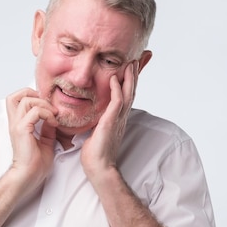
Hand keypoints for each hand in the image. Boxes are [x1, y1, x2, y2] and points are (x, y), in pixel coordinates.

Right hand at [6, 88, 57, 190]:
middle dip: (34, 94)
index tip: (49, 108)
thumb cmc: (35, 164)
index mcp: (19, 124)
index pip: (18, 100)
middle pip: (16, 95)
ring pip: (25, 99)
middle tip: (48, 106)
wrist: (29, 176)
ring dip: (43, 104)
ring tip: (53, 115)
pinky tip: (53, 123)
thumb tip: (52, 119)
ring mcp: (17, 125)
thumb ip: (47, 129)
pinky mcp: (22, 130)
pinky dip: (46, 114)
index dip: (34, 97)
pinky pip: (34, 111)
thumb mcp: (46, 142)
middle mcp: (15, 122)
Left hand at [81, 61, 138, 177]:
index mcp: (118, 119)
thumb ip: (96, 121)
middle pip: (131, 92)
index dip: (128, 82)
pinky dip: (117, 89)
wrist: (99, 167)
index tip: (129, 68)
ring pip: (128, 94)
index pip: (126, 96)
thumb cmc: (95, 153)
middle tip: (136, 60)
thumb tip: (90, 115)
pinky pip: (117, 102)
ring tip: (130, 63)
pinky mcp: (111, 122)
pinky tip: (114, 78)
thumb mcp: (96, 131)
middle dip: (133, 75)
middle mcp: (121, 117)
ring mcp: (118, 119)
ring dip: (129, 78)